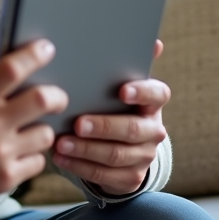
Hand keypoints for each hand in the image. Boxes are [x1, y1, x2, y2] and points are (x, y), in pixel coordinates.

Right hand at [0, 40, 67, 219]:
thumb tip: (5, 52)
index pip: (11, 68)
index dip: (34, 55)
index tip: (46, 49)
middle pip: (42, 99)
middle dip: (57, 96)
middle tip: (56, 98)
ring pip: (45, 133)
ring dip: (39, 132)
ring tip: (26, 134)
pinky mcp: (6, 177)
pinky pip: (38, 162)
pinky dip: (30, 159)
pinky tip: (14, 157)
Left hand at [52, 39, 168, 195]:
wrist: (123, 146)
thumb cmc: (113, 104)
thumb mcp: (118, 83)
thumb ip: (126, 63)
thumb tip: (153, 40)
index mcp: (153, 102)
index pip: (157, 94)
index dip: (142, 93)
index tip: (122, 91)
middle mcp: (153, 129)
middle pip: (132, 129)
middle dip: (103, 126)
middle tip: (78, 123)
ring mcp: (144, 155)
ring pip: (116, 154)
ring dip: (86, 149)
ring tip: (60, 142)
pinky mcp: (130, 178)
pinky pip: (106, 175)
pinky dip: (81, 166)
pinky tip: (61, 158)